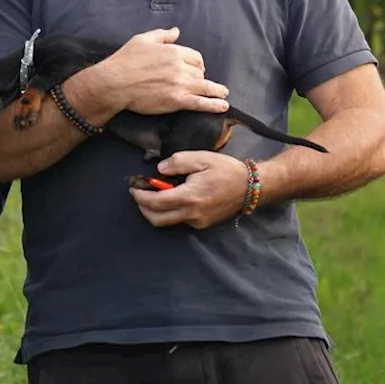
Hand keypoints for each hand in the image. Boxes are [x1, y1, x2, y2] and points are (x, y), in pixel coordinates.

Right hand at [97, 27, 229, 115]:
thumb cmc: (125, 60)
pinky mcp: (176, 100)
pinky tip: (222, 105)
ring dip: (216, 91)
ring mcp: (179, 84)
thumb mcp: (142, 40)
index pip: (196, 57)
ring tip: (223, 95)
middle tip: (200, 83)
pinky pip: (200, 103)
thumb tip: (176, 31)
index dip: (198, 64)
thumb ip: (162, 35)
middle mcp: (180, 67)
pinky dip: (213, 105)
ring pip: (205, 86)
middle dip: (200, 77)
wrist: (114, 83)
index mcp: (173, 51)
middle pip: (199, 72)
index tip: (197, 69)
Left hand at [129, 151, 248, 228]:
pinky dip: (171, 211)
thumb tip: (160, 170)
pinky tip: (173, 198)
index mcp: (189, 197)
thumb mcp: (201, 158)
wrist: (251, 187)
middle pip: (157, 219)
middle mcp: (191, 214)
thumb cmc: (226, 170)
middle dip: (143, 208)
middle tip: (139, 194)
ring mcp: (197, 222)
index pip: (156, 202)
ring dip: (155, 211)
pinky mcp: (203, 224)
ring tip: (154, 195)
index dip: (140, 196)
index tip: (133, 188)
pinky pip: (180, 221)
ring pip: (167, 222)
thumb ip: (177, 162)